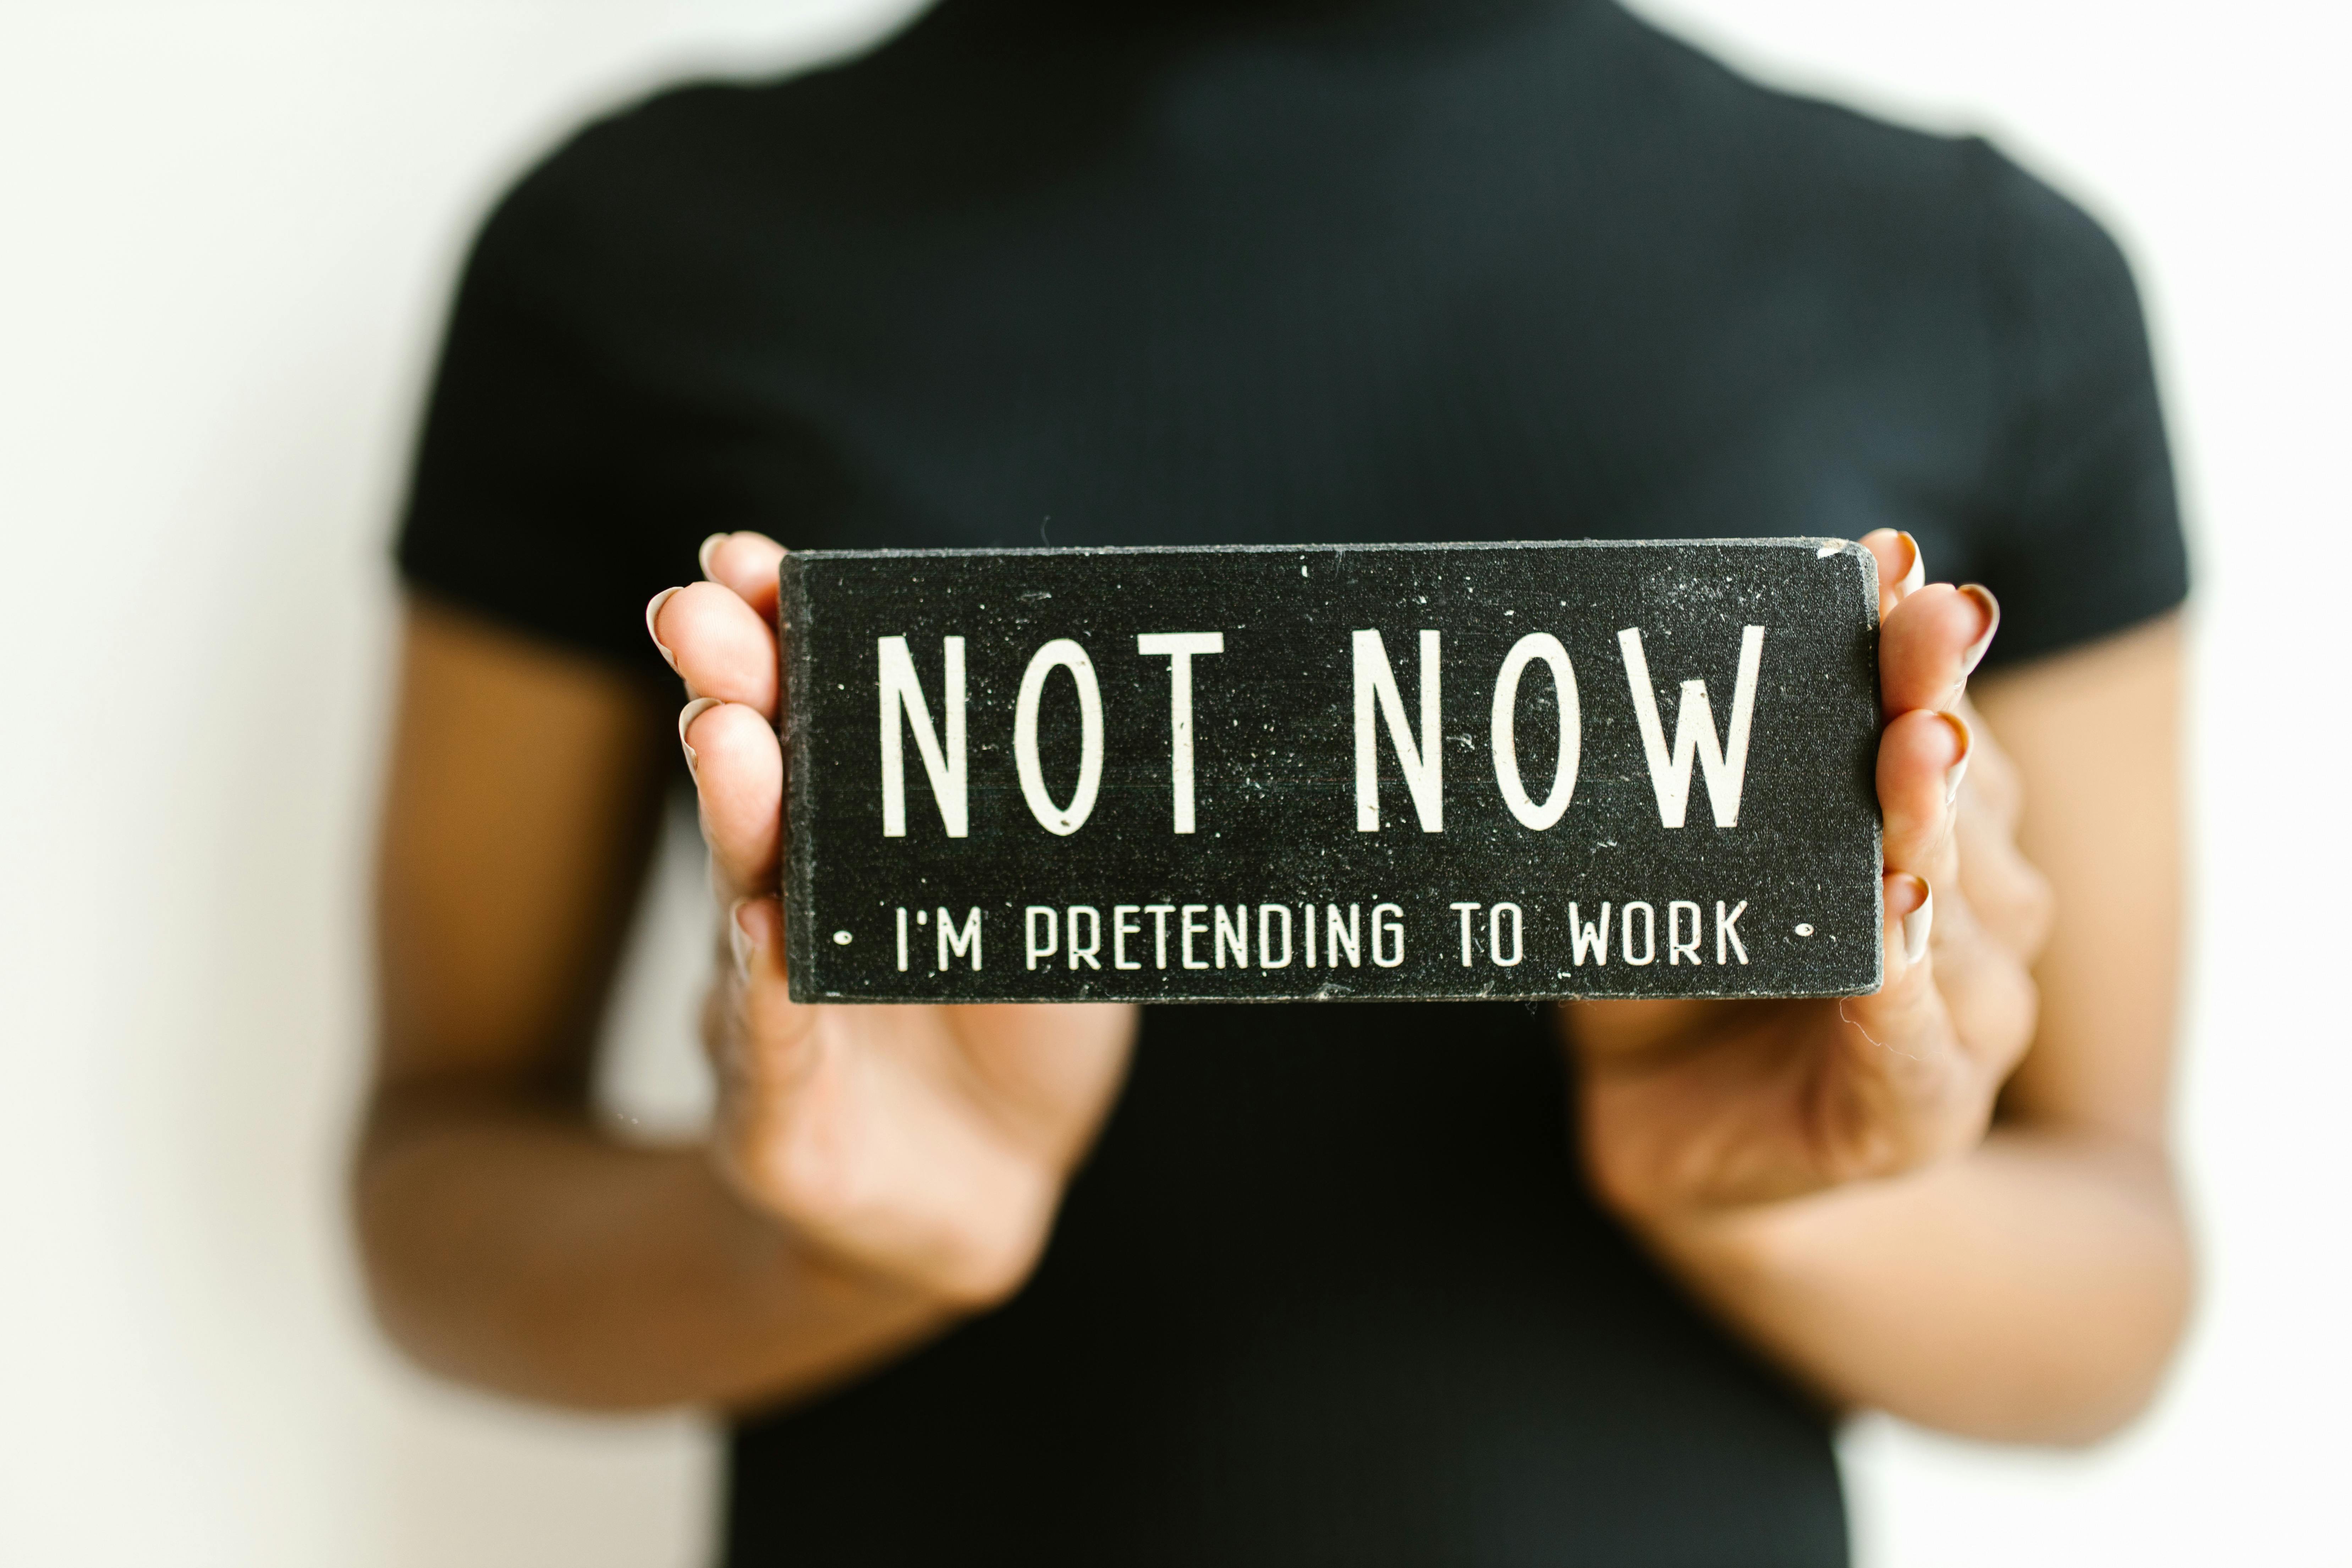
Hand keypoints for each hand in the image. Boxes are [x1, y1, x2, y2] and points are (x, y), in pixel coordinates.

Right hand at [647, 534, 1135, 1305]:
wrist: (983, 1189)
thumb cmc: (1014, 1023)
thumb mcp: (1049, 908)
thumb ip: (1047, 829)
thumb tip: (1132, 709)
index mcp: (865, 836)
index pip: (817, 717)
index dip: (783, 635)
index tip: (749, 558)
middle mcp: (800, 900)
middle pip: (762, 783)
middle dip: (731, 688)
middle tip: (698, 609)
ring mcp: (776, 1006)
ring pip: (750, 897)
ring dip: (735, 810)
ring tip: (723, 730)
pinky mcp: (780, 1119)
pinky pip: (773, 1042)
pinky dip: (764, 984)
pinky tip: (758, 922)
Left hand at [1568, 530, 2054, 1226]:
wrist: (1668, 1134)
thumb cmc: (1674, 976)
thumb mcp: (1662, 865)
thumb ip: (1671, 786)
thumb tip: (1602, 660)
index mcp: (1919, 832)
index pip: (1939, 720)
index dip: (1921, 646)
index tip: (1896, 565)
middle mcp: (1968, 916)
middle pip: (1966, 802)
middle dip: (1933, 711)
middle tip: (1918, 634)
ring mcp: (1960, 1019)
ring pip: (1968, 913)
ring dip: (1935, 827)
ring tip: (1913, 755)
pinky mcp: (1917, 1112)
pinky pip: (1920, 1040)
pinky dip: (1907, 979)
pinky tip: (1895, 914)